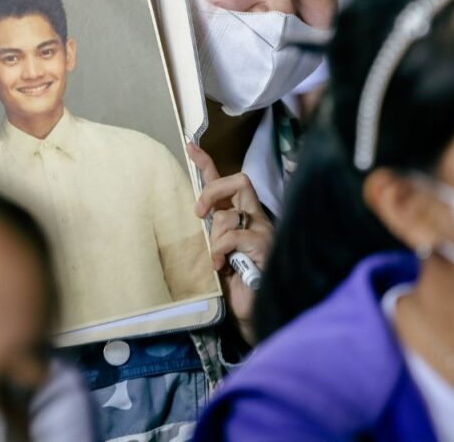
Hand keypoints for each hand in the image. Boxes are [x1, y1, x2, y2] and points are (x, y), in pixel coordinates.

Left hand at [189, 142, 273, 345]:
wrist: (254, 309)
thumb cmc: (236, 281)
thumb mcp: (218, 250)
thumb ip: (213, 230)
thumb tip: (199, 215)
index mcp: (243, 215)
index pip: (227, 181)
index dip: (207, 162)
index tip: (190, 144)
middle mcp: (256, 217)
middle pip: (239, 181)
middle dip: (213, 189)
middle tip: (199, 212)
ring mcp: (263, 230)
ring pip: (230, 212)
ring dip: (216, 236)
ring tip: (217, 258)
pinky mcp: (264, 245)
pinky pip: (234, 234)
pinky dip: (221, 248)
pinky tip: (221, 264)